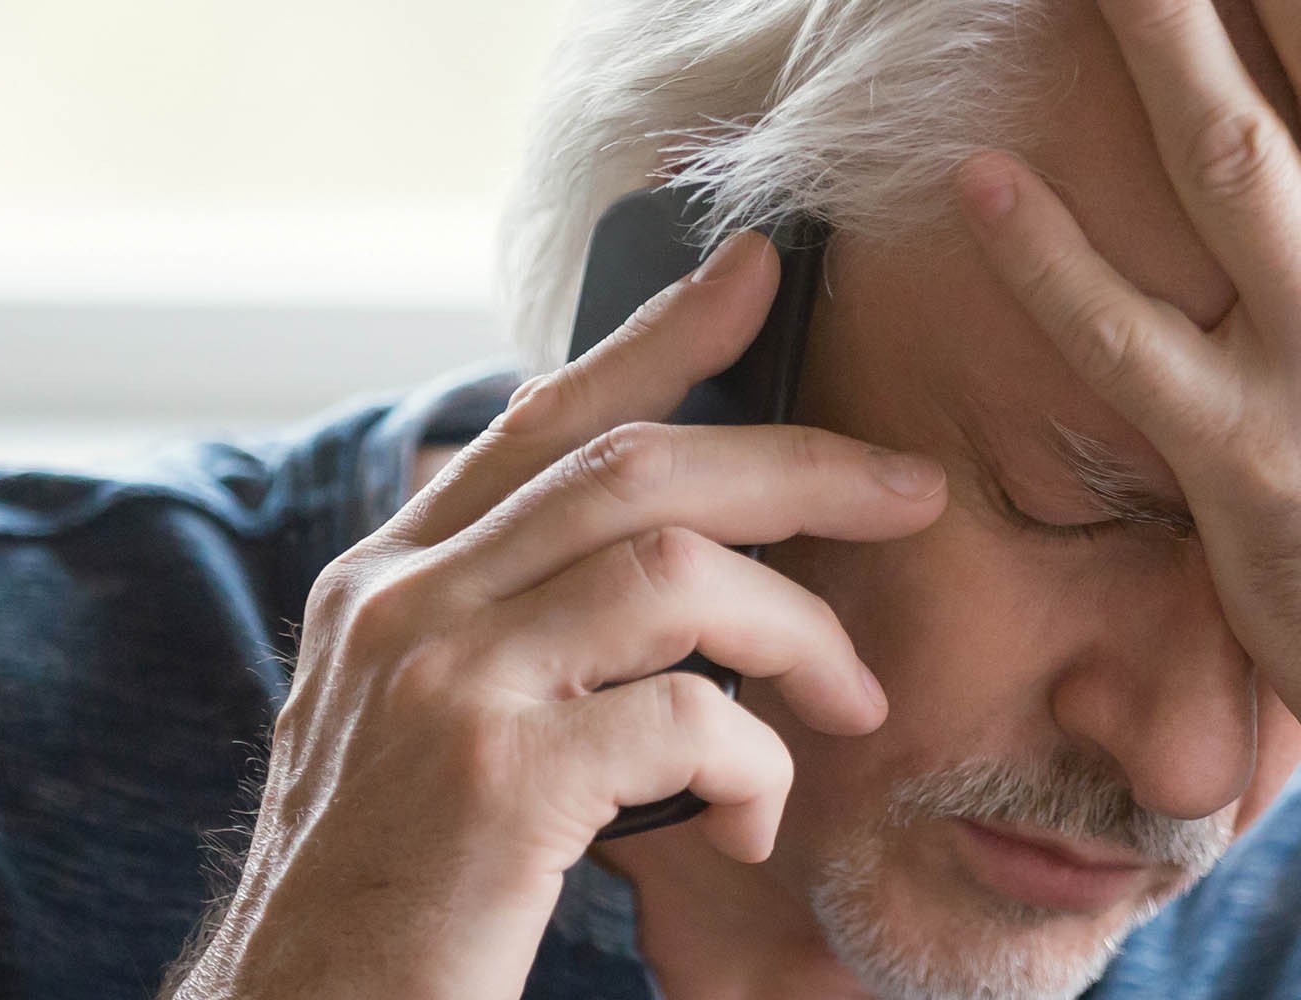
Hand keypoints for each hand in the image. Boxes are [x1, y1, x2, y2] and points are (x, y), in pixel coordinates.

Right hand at [164, 233, 946, 999]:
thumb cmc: (394, 900)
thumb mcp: (429, 734)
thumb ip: (517, 635)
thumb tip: (671, 567)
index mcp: (387, 585)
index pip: (542, 420)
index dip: (660, 338)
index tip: (760, 274)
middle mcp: (401, 609)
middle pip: (634, 467)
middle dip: (800, 465)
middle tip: (912, 492)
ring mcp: (442, 686)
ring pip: (675, 570)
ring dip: (801, 630)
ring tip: (855, 700)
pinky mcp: (496, 781)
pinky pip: (688, 719)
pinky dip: (755, 765)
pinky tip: (750, 821)